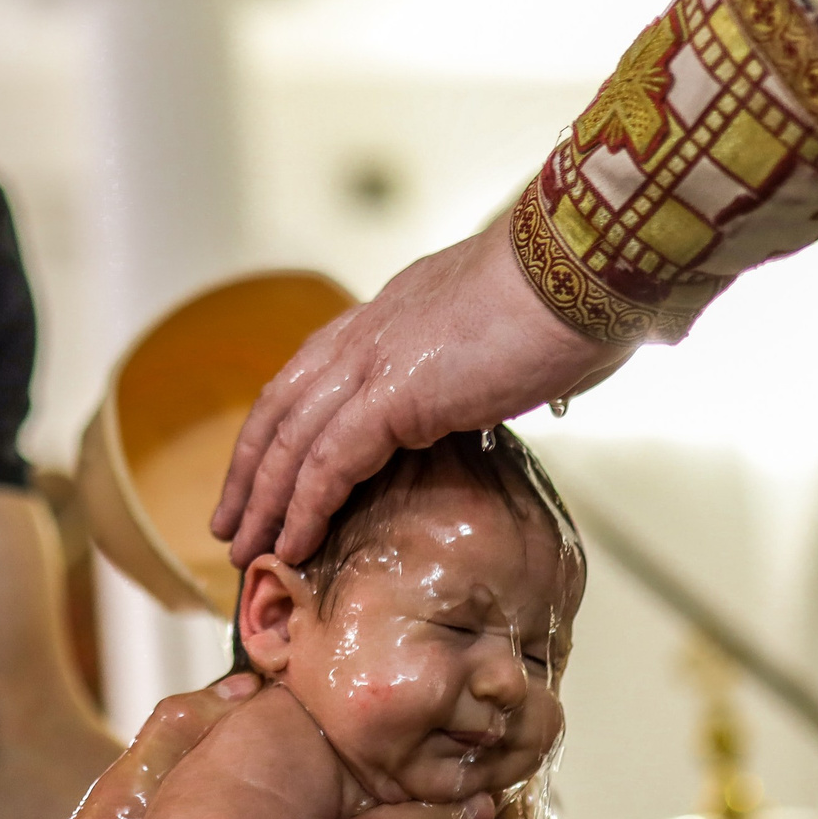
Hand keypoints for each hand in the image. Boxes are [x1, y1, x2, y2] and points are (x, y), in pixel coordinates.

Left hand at [213, 222, 624, 565]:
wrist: (589, 266)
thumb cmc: (572, 298)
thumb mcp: (511, 331)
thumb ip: (492, 361)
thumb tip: (516, 387)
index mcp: (390, 314)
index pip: (309, 375)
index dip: (279, 428)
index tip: (262, 472)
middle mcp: (367, 332)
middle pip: (280, 409)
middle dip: (250, 472)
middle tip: (228, 525)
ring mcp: (374, 360)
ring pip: (292, 442)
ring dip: (265, 503)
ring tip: (246, 552)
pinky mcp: (393, 394)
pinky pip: (329, 464)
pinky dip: (304, 509)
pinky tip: (291, 546)